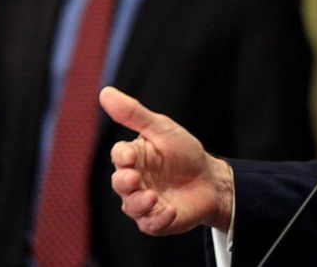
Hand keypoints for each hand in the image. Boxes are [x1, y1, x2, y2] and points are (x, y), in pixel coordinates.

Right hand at [99, 86, 233, 234]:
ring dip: (139, 203)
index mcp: (134, 157)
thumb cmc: (184, 152)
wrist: (211, 179)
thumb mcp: (162, 129)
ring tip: (152, 198)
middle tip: (135, 178)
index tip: (130, 154)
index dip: (122, 156)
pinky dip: (158, 219)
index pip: (119, 156)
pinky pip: (151, 224)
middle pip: (120, 183)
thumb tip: (104, 92)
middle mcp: (135, 180)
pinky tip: (170, 211)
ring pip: (131, 206)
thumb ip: (134, 114)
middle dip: (124, 182)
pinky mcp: (157, 220)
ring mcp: (144, 202)